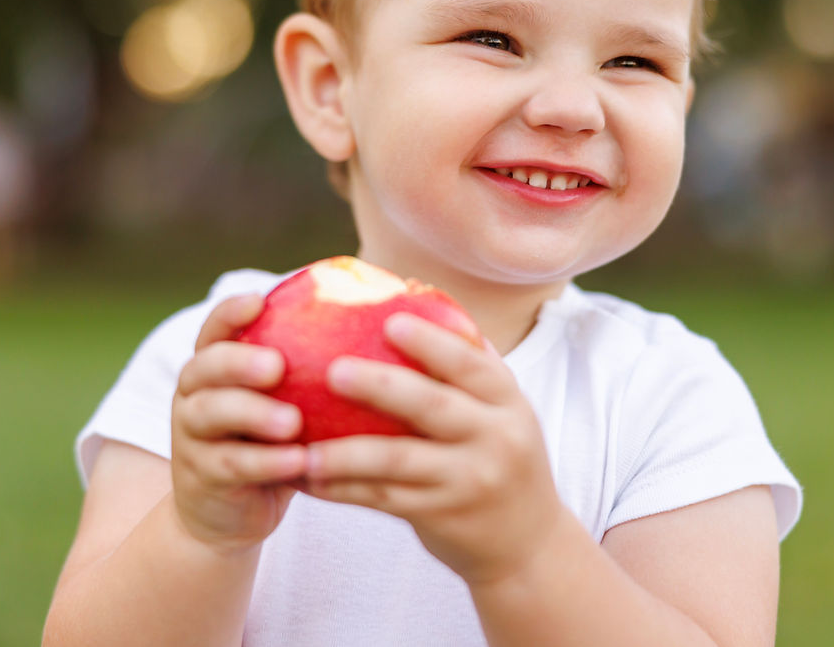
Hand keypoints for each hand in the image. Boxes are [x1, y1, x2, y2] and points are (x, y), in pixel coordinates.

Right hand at [170, 294, 307, 553]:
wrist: (231, 513)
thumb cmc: (276, 440)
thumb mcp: (288, 401)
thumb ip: (312, 366)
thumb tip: (387, 310)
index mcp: (214, 366)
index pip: (215, 328)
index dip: (231, 312)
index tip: (260, 300)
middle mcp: (194, 393)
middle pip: (205, 367)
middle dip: (239, 362)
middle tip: (277, 365)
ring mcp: (190, 436)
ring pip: (211, 414)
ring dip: (253, 414)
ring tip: (293, 422)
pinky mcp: (201, 477)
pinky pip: (230, 465)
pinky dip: (265, 462)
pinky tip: (300, 462)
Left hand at [300, 313, 566, 585]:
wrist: (529, 541)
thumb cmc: (498, 455)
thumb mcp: (502, 409)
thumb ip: (467, 363)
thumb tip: (412, 291)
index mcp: (507, 401)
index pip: (471, 364)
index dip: (431, 342)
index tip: (390, 321)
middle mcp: (495, 438)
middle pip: (432, 407)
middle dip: (380, 386)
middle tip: (333, 370)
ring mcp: (469, 481)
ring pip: (399, 462)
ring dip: (346, 454)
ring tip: (304, 448)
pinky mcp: (443, 516)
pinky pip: (384, 499)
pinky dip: (344, 489)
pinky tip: (307, 478)